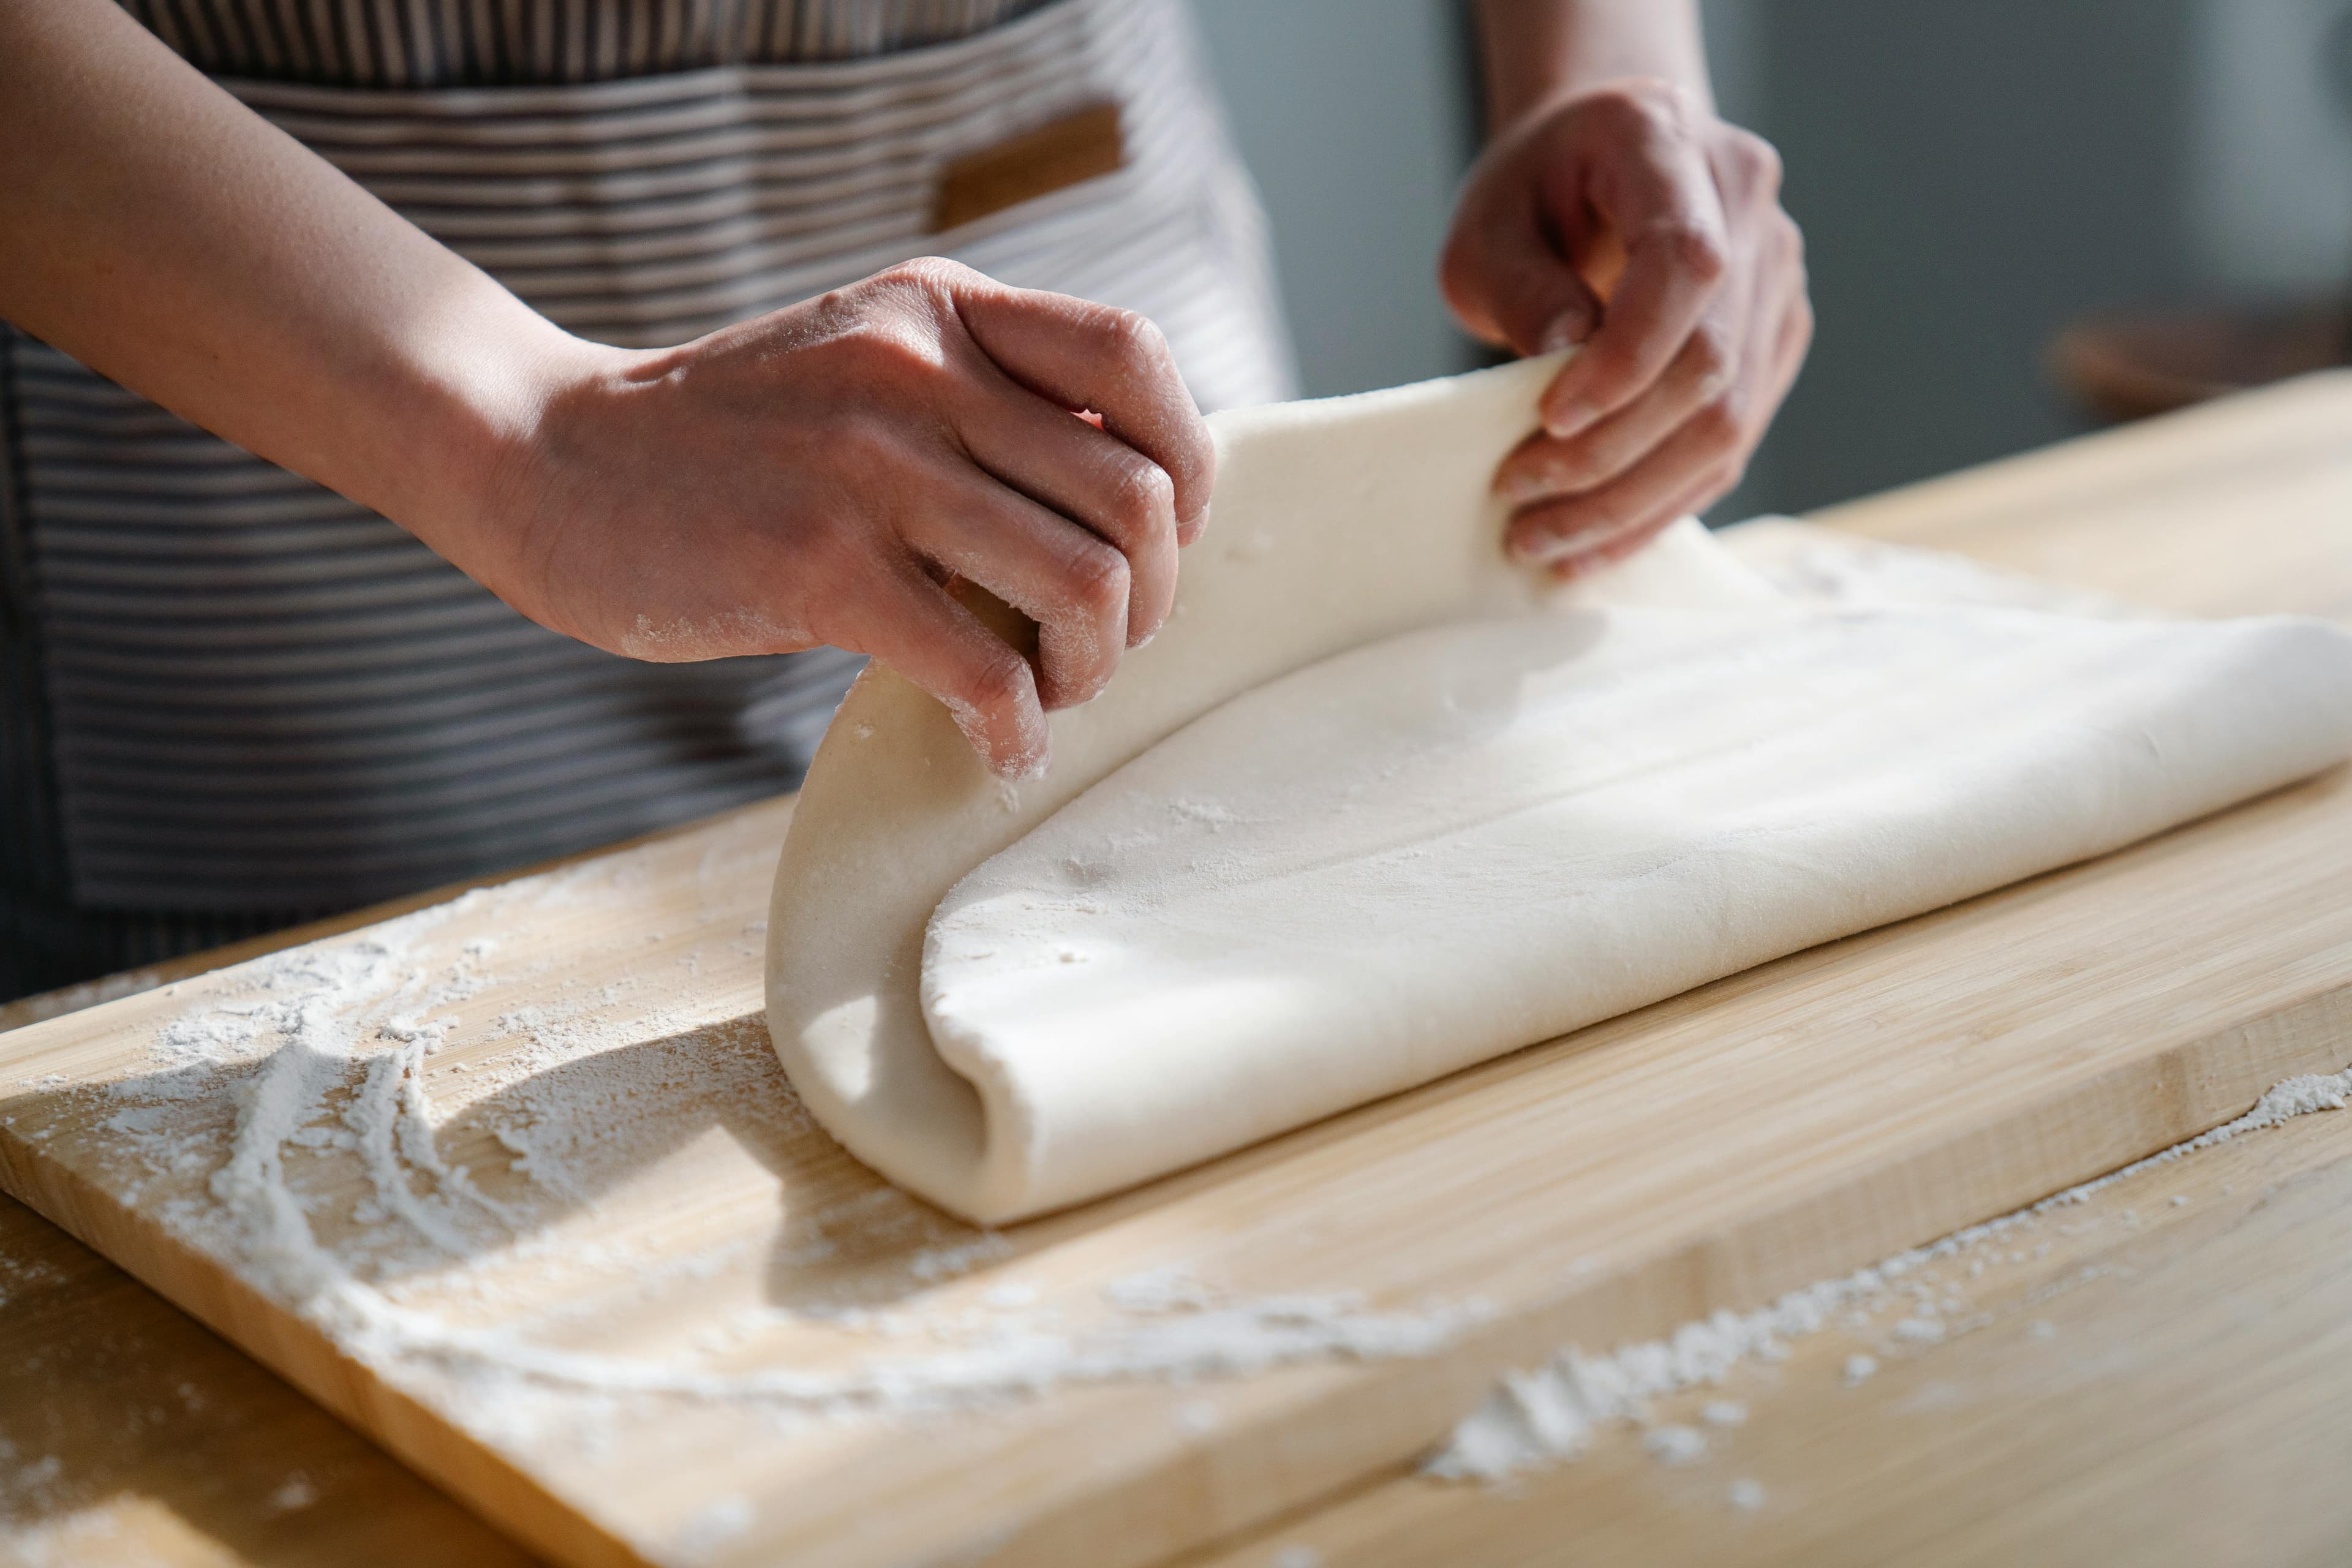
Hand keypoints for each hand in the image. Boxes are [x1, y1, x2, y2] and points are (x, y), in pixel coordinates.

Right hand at [472, 259, 1213, 778]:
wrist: (546, 459)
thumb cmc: (729, 442)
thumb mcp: (864, 367)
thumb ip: (982, 401)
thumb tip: (1132, 502)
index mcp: (939, 310)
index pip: (1136, 358)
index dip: (1185, 467)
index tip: (1152, 543)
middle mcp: (918, 368)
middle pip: (1135, 495)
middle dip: (1146, 601)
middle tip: (1092, 650)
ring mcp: (868, 466)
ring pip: (1084, 584)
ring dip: (1091, 670)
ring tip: (1046, 696)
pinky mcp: (817, 567)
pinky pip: (985, 671)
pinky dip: (1016, 732)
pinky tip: (998, 751)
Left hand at [1440, 78, 1810, 577]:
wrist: (1597, 163)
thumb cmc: (1533, 191)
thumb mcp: (1486, 227)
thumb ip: (1521, 288)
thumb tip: (1562, 366)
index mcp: (1674, 146)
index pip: (1686, 264)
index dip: (1626, 357)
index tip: (1550, 419)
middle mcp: (1749, 208)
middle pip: (1710, 362)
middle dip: (1611, 454)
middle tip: (1517, 500)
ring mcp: (1775, 277)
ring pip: (1729, 421)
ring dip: (1632, 501)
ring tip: (1543, 542)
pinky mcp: (1774, 342)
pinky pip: (1729, 444)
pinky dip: (1659, 504)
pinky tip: (1592, 544)